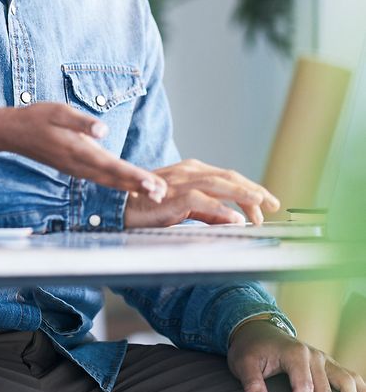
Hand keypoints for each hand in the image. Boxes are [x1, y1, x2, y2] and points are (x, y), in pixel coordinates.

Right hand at [0, 102, 166, 200]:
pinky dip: (117, 183)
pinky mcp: (74, 167)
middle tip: (162, 194)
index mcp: (77, 150)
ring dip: (130, 187)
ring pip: (108, 181)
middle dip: (138, 186)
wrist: (11, 132)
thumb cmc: (36, 117)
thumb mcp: (57, 111)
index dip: (133, 176)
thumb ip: (81, 121)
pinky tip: (128, 185)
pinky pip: (100, 179)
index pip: (112, 166)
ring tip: (152, 192)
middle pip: (114, 179)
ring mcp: (75, 168)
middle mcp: (78, 164)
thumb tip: (102, 130)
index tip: (152, 184)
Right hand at [123, 158, 278, 228]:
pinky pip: (202, 202)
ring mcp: (181, 182)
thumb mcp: (184, 207)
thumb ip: (208, 212)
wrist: (119, 206)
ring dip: (243, 195)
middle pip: (229, 177)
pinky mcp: (173, 196)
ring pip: (220, 184)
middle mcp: (190, 171)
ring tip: (262, 205)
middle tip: (273, 204)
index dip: (250, 189)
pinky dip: (221, 210)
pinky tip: (236, 219)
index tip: (266, 203)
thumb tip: (234, 218)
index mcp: (193, 171)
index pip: (228, 177)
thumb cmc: (149, 205)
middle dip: (254, 190)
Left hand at [228, 318, 365, 391]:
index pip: (303, 387)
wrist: (257, 329)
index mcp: (295, 353)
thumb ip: (251, 384)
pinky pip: (349, 376)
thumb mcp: (242, 363)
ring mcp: (324, 359)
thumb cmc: (250, 348)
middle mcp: (314, 355)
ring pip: (345, 381)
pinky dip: (361, 390)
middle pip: (324, 390)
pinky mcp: (327, 364)